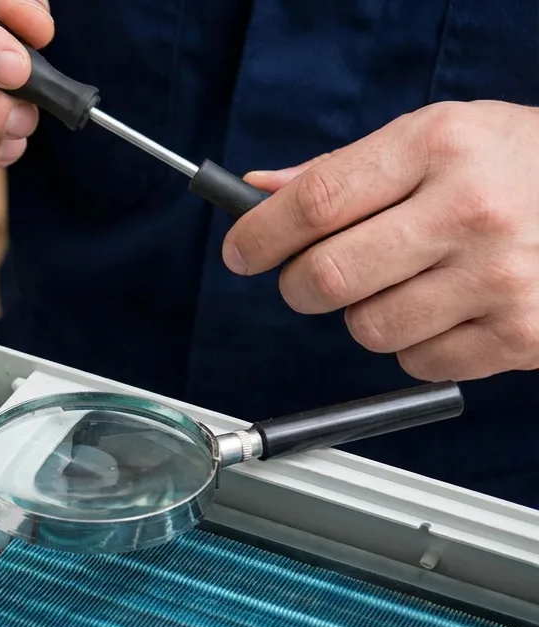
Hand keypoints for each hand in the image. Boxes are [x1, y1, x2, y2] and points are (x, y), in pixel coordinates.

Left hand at [223, 101, 538, 380]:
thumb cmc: (520, 165)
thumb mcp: (438, 137)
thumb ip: (344, 171)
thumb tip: (258, 194)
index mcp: (439, 146)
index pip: (315, 203)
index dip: (259, 235)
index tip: (242, 250)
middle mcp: (469, 210)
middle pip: (327, 277)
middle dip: (300, 286)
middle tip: (312, 278)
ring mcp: (500, 277)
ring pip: (367, 328)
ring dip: (365, 315)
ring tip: (407, 283)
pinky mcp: (520, 335)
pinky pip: (417, 361)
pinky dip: (415, 345)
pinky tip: (448, 308)